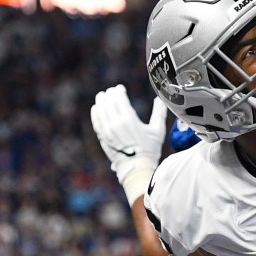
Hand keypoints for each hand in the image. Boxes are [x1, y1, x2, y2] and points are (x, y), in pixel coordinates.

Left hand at [90, 85, 168, 203]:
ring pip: (100, 110)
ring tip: (102, 96)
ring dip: (101, 101)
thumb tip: (160, 99)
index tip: (120, 88)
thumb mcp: (158, 131)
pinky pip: (96, 121)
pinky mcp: (102, 137)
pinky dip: (95, 112)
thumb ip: (159, 113)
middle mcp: (115, 123)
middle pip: (108, 102)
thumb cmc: (150, 149)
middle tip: (111, 91)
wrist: (137, 167)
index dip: (118, 91)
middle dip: (109, 94)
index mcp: (129, 120)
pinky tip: (96, 108)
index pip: (119, 99)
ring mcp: (107, 131)